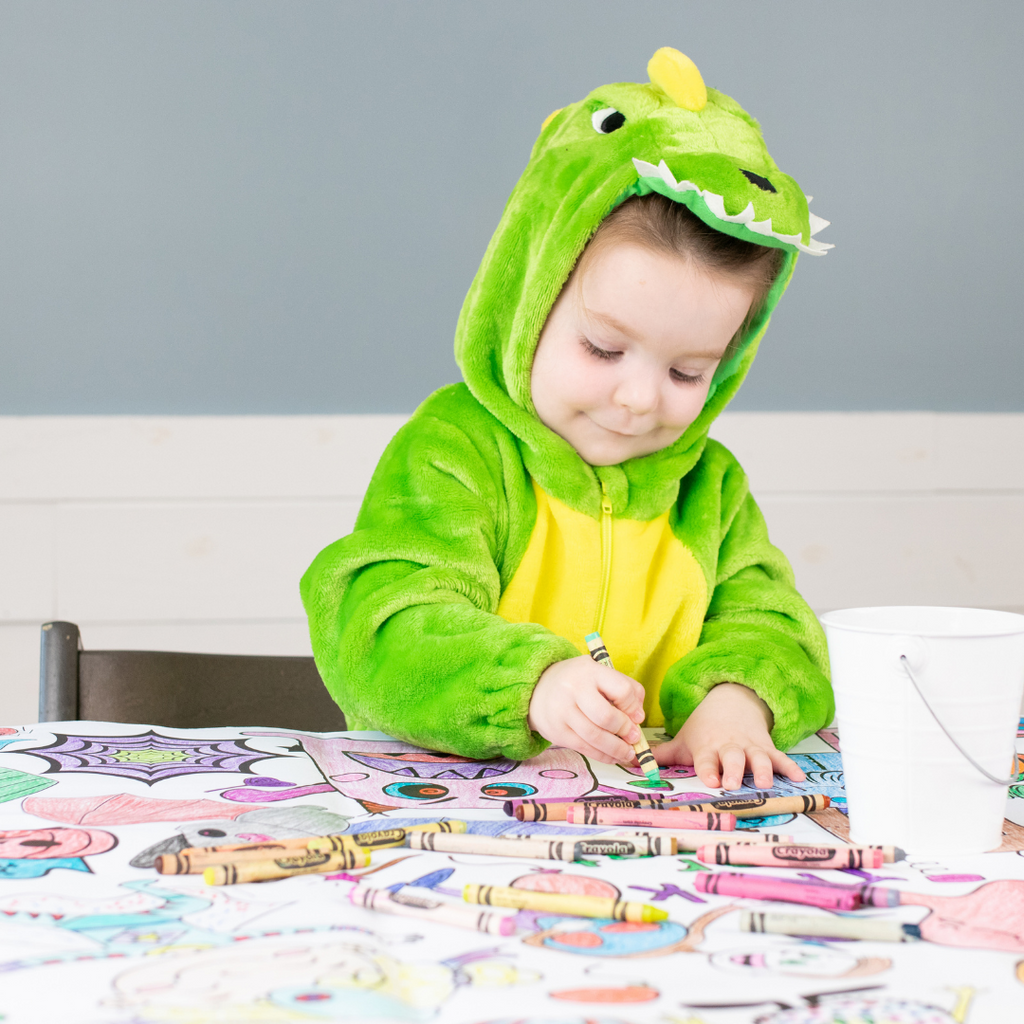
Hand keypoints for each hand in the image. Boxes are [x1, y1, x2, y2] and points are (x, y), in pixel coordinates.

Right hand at [528, 656, 645, 763]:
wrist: (536, 688)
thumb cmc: (577, 681)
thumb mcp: (599, 673)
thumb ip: (625, 688)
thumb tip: (638, 717)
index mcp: (589, 671)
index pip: (621, 690)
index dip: (633, 707)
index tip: (637, 717)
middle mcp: (573, 689)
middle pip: (606, 717)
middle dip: (625, 730)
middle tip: (634, 737)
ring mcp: (563, 712)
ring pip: (596, 737)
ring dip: (617, 749)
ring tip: (628, 752)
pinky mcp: (557, 732)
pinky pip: (585, 748)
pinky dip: (603, 756)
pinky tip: (613, 756)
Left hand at [650, 682, 805, 789]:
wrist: (730, 703)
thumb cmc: (703, 730)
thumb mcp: (683, 740)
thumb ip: (661, 755)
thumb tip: (630, 762)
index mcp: (707, 748)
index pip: (706, 760)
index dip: (708, 769)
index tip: (710, 780)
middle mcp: (729, 748)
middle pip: (733, 759)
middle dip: (735, 770)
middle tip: (735, 782)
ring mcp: (750, 747)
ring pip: (758, 758)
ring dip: (764, 769)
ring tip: (767, 782)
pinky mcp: (767, 747)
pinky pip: (781, 757)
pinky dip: (790, 767)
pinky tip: (800, 778)